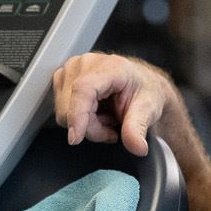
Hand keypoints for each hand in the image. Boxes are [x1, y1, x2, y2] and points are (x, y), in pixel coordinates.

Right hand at [52, 54, 171, 156]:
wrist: (141, 84)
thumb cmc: (144, 91)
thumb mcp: (148, 110)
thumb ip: (138, 128)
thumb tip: (137, 147)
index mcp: (109, 67)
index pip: (83, 89)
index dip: (77, 115)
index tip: (75, 138)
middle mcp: (85, 63)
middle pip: (71, 108)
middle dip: (91, 128)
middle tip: (113, 124)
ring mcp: (71, 70)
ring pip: (64, 113)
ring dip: (86, 124)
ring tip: (106, 116)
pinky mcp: (63, 79)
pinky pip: (62, 112)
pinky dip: (79, 119)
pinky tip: (96, 112)